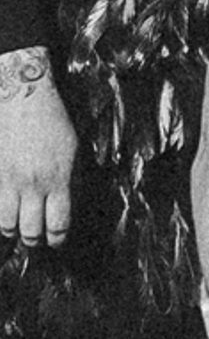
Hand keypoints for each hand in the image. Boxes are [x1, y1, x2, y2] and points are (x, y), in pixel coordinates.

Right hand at [0, 49, 78, 248]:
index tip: (57, 241)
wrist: (22, 97)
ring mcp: (8, 180)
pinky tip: (4, 213)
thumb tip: (68, 201)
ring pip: (5, 223)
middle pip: (30, 230)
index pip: (58, 223)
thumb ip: (70, 180)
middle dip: (34, 240)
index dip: (58, 238)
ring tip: (16, 230)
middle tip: (36, 240)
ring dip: (12, 230)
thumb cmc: (53, 121)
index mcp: (58, 180)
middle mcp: (32, 185)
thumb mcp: (72, 151)